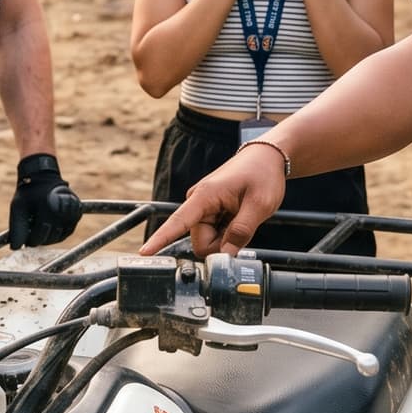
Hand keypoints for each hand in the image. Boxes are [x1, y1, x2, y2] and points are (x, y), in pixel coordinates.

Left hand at [9, 154, 81, 247]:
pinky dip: (59, 233)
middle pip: (49, 239)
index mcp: (46, 210)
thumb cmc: (28, 193)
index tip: (25, 238)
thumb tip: (15, 248)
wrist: (43, 178)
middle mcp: (61, 212)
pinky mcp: (76, 214)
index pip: (38, 237)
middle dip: (39, 239)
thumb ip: (16, 228)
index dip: (29, 241)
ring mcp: (71, 213)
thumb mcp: (17, 207)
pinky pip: (67, 232)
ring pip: (59, 237)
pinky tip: (51, 226)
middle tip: (32, 232)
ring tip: (41, 227)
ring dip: (49, 237)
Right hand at [140, 145, 287, 257]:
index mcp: (205, 196)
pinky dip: (228, 232)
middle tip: (244, 224)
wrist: (267, 158)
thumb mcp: (260, 204)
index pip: (178, 222)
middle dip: (222, 244)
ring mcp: (203, 208)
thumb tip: (225, 255)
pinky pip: (215, 235)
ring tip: (242, 215)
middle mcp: (198, 202)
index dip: (160, 239)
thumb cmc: (263, 174)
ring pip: (209, 241)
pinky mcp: (209, 212)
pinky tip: (238, 216)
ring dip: (227, 237)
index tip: (144, 252)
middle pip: (201, 243)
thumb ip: (242, 231)